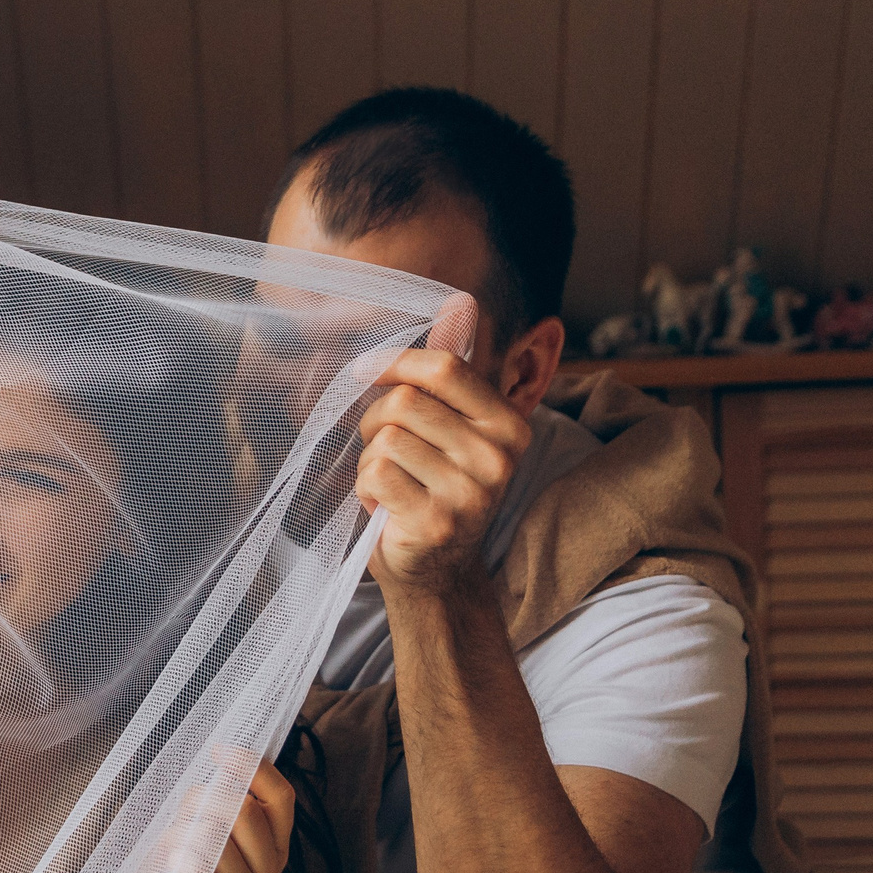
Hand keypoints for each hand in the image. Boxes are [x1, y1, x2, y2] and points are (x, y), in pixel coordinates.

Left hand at [175, 762, 293, 872]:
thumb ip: (217, 804)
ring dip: (180, 835)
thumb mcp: (199, 830)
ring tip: (170, 854)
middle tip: (180, 819)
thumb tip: (223, 767)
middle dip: (203, 802)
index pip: (281, 798)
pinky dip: (176, 859)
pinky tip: (170, 868)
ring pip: (215, 838)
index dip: (253, 768)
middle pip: (245, 811)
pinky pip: (198, 869)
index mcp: (274, 848)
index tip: (219, 749)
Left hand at [355, 300, 525, 595]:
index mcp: (508, 424)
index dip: (394, 363)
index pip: (445, 369)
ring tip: (389, 482)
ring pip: (386, 441)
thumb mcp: (451, 427)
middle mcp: (498, 457)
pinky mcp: (435, 522)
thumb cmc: (435, 488)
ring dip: (371, 460)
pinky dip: (365, 489)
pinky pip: (375, 475)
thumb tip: (459, 302)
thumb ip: (449, 373)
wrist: (438, 570)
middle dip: (375, 422)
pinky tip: (384, 506)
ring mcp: (470, 493)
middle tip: (382, 450)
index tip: (364, 371)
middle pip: (406, 404)